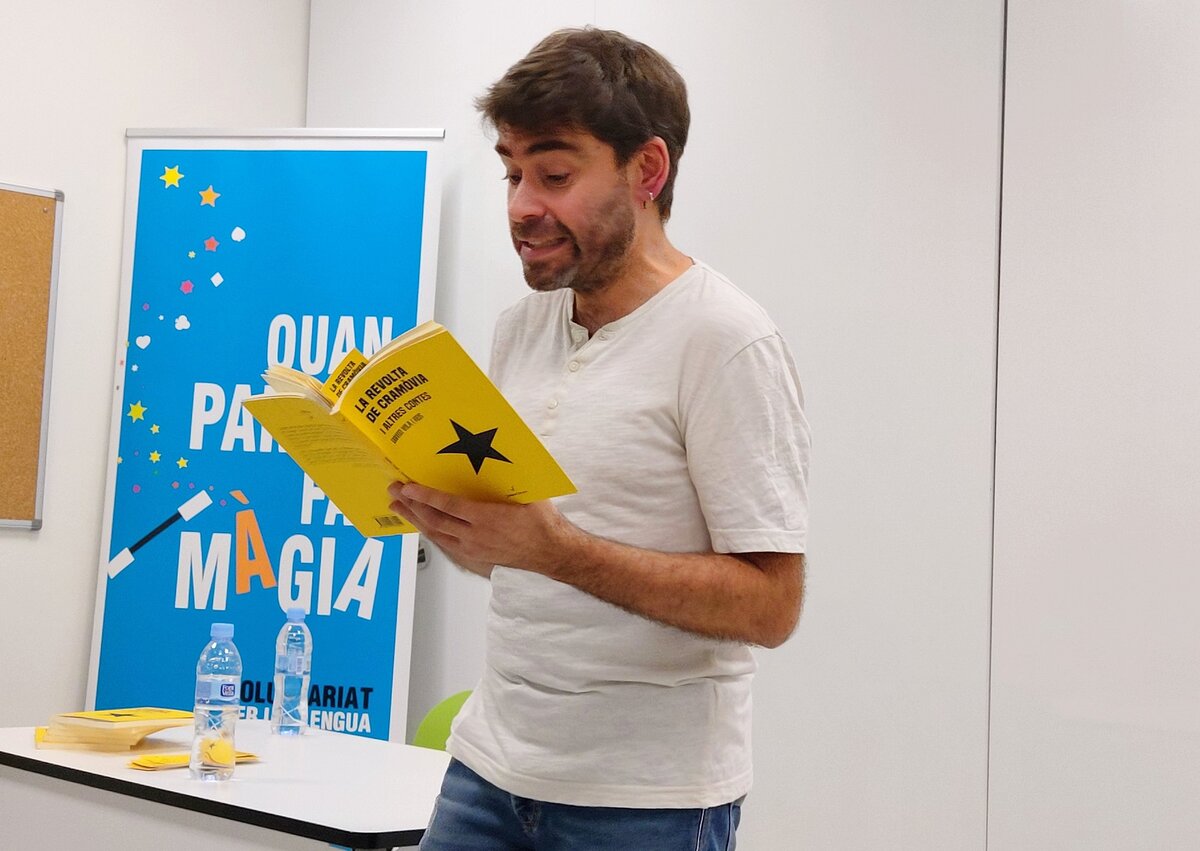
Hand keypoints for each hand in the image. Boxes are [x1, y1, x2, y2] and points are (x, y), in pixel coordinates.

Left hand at [387, 482, 575, 577]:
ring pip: (436, 533)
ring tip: (398, 507)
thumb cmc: (541, 522)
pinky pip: (445, 542)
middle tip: (394, 491)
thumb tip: (501, 451)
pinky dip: (429, 531)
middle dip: (411, 505)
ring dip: (415, 518)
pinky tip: (421, 524)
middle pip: (434, 520)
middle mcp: (476, 535)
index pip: (448, 506)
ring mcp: (473, 547)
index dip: (425, 496)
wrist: (550, 551)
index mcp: (487, 518)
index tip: (408, 487)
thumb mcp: (527, 493)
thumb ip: (509, 477)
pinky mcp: (474, 554)